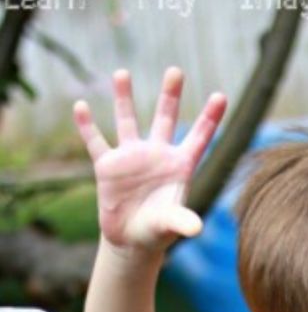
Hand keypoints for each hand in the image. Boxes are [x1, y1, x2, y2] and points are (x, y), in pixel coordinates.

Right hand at [73, 66, 226, 252]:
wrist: (131, 241)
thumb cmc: (157, 231)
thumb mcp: (170, 225)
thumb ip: (181, 221)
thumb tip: (196, 229)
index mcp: (179, 166)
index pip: (198, 138)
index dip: (210, 119)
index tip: (222, 96)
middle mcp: (156, 155)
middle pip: (165, 118)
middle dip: (170, 95)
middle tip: (175, 71)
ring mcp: (131, 157)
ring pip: (127, 121)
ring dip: (123, 98)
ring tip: (122, 73)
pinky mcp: (107, 167)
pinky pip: (96, 142)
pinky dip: (87, 127)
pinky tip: (80, 107)